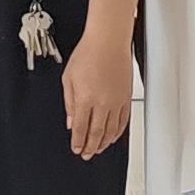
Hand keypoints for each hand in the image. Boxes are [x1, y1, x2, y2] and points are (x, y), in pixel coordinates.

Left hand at [61, 28, 133, 158]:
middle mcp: (102, 103)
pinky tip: (113, 137)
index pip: (81, 128)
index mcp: (85, 99)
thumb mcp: (68, 78)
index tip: (77, 149)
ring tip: (98, 149)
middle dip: (91, 147)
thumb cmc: (87, 54)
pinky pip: (123, 121)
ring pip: (111, 130)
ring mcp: (116, 101)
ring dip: (104, 143)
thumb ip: (69, 103)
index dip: (78, 142)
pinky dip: (118, 132)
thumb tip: (71, 122)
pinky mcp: (126, 97)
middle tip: (87, 154)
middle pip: (97, 133)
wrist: (108, 41)